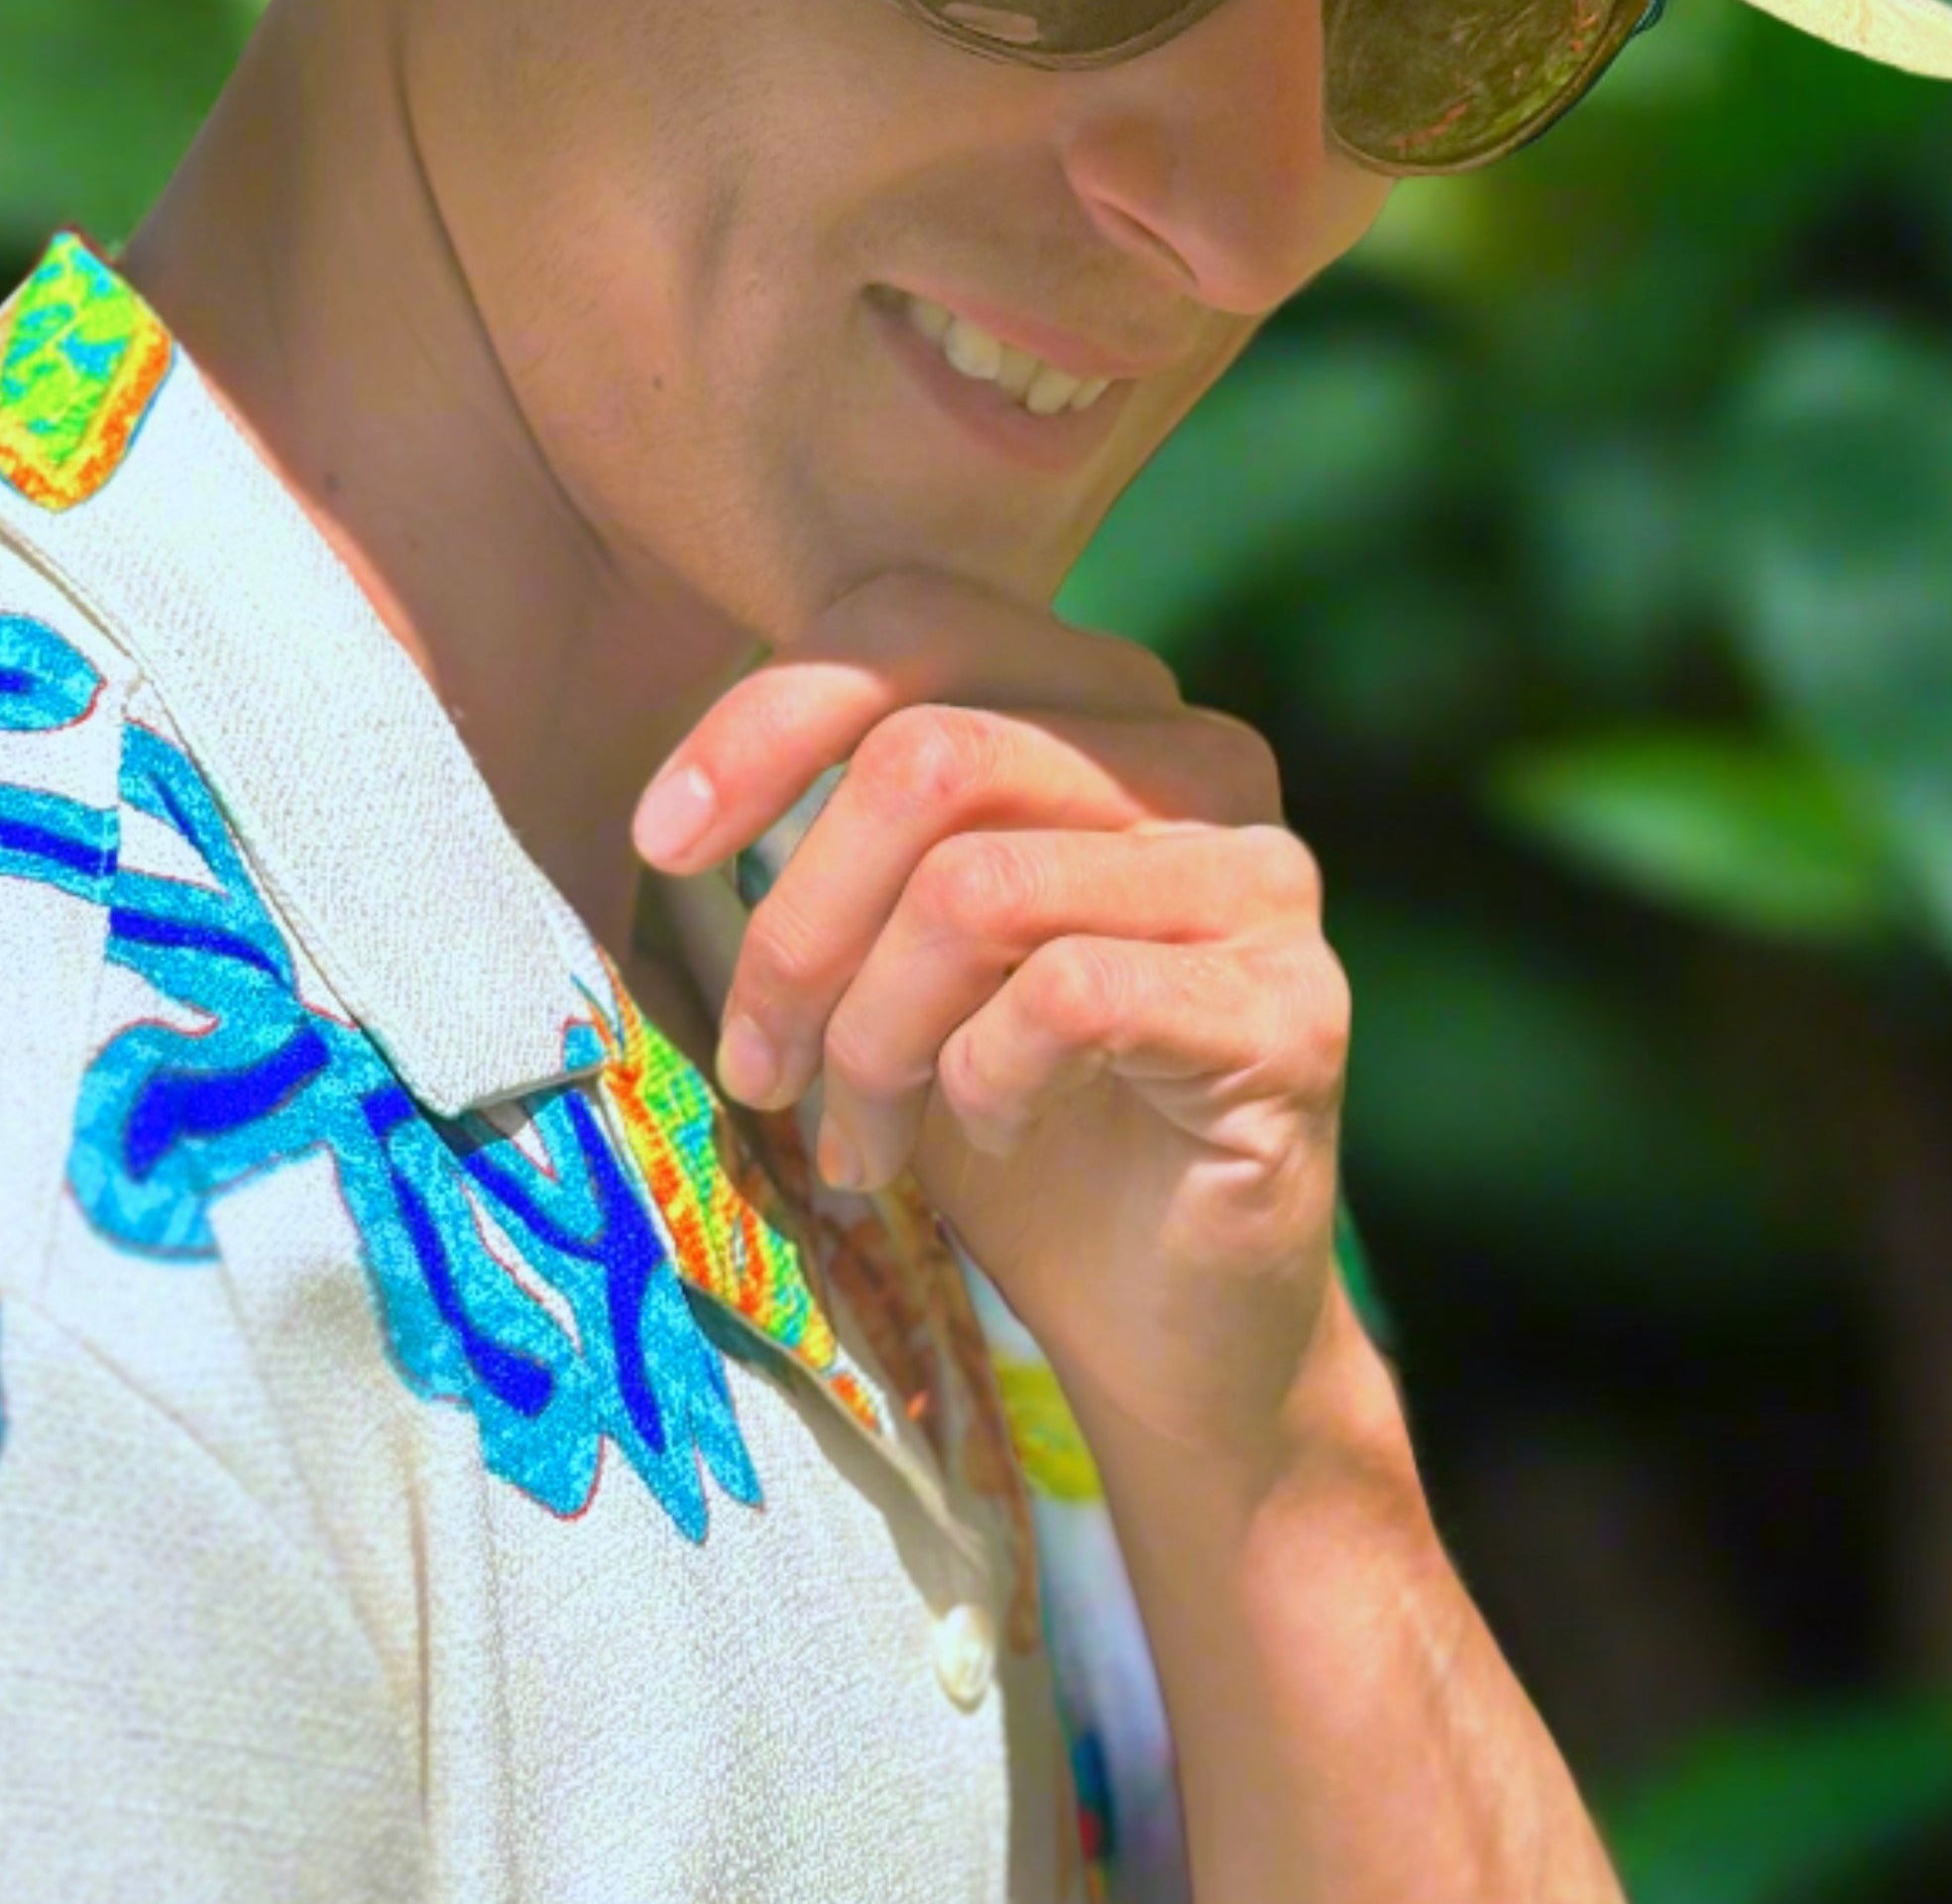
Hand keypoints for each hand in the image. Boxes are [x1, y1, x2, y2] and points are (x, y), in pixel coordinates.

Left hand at [631, 569, 1371, 1483]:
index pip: (914, 621)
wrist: (1171, 1328)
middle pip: (925, 758)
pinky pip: (1066, 997)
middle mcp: (1200, 758)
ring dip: (874, 1037)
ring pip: (976, 888)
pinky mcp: (1288, 1010)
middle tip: (760, 1068)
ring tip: (858, 1142)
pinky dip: (984, 1079)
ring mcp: (1261, 877)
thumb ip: (833, 836)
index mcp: (1104, 704)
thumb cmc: (1010, 1116)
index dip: (766, 718)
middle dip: (799, 926)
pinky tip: (990, 1131)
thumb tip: (672, 804)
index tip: (663, 843)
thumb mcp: (894, 949)